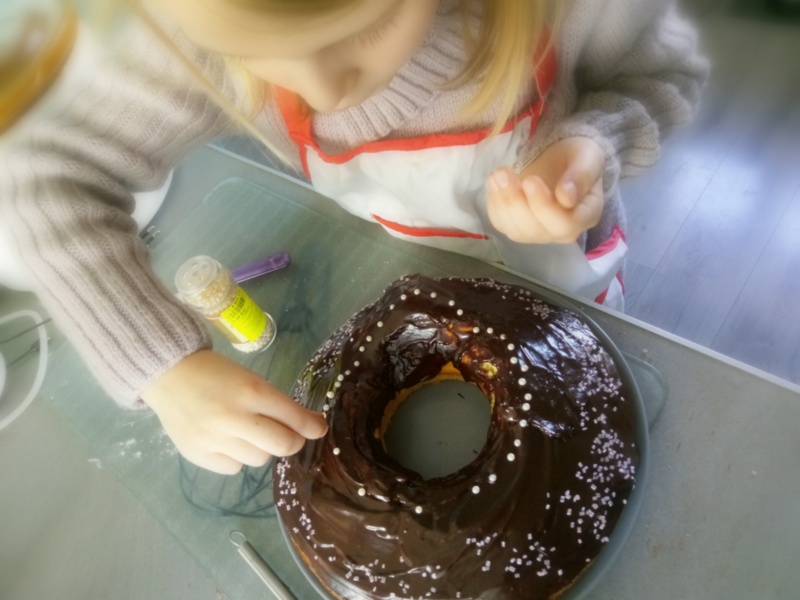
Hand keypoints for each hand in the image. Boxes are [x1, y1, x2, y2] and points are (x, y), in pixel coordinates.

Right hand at [141, 350, 327, 473]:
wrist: (169, 375)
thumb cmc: (216, 374)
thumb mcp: (251, 379)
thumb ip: (279, 404)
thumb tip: (313, 426)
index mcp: (251, 391)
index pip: (293, 418)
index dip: (311, 427)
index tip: (319, 429)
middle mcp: (234, 417)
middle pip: (282, 446)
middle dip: (292, 442)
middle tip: (288, 435)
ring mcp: (214, 439)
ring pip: (259, 459)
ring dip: (261, 448)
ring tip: (247, 431)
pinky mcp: (198, 454)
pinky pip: (234, 468)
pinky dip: (236, 457)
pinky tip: (226, 440)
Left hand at [487, 137, 604, 243]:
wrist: (558, 158)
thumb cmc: (577, 157)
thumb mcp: (588, 156)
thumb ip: (582, 175)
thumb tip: (567, 196)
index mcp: (585, 216)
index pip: (564, 224)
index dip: (544, 206)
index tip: (531, 179)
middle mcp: (562, 231)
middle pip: (536, 230)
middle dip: (516, 202)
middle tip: (505, 172)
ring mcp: (538, 233)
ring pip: (516, 230)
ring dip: (503, 201)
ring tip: (499, 173)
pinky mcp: (517, 227)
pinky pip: (501, 223)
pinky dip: (494, 203)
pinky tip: (495, 181)